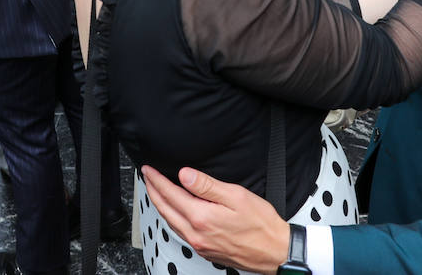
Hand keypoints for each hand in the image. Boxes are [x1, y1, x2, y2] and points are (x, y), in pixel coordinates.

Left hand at [140, 166, 287, 274]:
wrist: (275, 251)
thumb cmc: (261, 224)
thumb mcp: (236, 196)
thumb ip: (207, 186)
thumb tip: (184, 175)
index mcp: (202, 218)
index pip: (170, 194)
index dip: (157, 180)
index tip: (148, 170)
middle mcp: (196, 234)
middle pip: (164, 210)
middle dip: (153, 191)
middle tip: (146, 177)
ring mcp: (200, 245)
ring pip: (170, 222)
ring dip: (160, 205)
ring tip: (156, 191)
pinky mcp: (205, 251)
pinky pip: (180, 232)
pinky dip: (171, 218)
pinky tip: (174, 212)